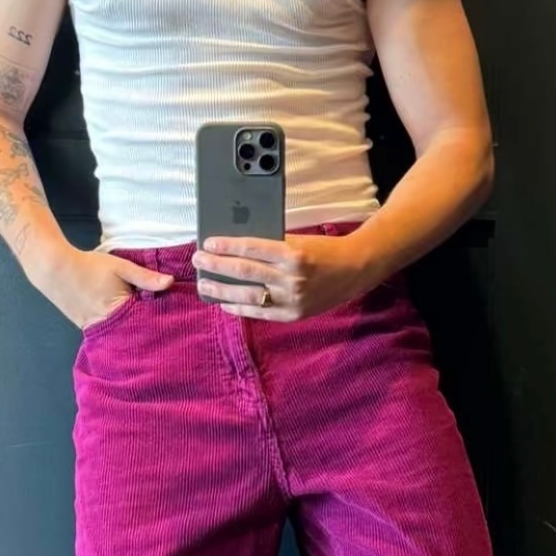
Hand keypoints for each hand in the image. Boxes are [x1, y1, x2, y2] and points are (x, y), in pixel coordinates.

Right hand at [28, 239, 173, 330]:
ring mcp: (96, 329)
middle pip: (134, 333)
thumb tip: (170, 282)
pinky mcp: (87, 327)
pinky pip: (108, 334)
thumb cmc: (88, 266)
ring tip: (151, 333)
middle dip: (148, 332)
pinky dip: (118, 331)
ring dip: (133, 333)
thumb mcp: (120, 267)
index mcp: (119, 310)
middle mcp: (108, 325)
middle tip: (167, 333)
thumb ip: (145, 277)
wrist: (54, 270)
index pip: (147, 322)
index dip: (161, 322)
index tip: (175, 323)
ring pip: (121, 336)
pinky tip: (128, 328)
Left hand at [192, 233, 367, 320]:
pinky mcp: (294, 314)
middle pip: (245, 272)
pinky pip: (260, 312)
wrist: (356, 270)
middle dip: (217, 266)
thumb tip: (238, 248)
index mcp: (293, 254)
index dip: (226, 246)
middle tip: (198, 260)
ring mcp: (292, 299)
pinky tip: (225, 304)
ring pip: (249, 295)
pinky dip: (240, 309)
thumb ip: (273, 245)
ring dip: (222, 290)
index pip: (251, 249)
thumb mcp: (300, 241)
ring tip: (205, 284)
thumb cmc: (326, 250)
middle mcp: (292, 278)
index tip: (208, 243)